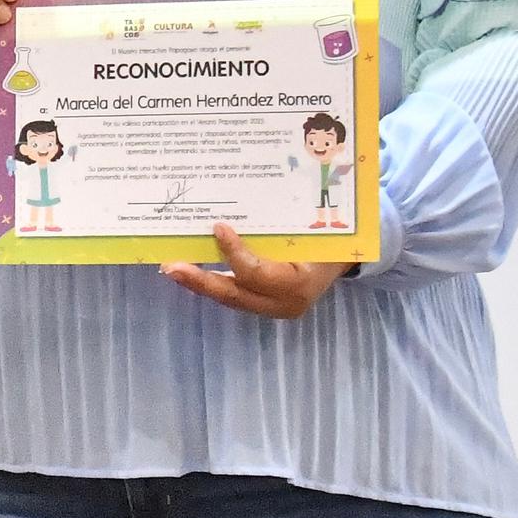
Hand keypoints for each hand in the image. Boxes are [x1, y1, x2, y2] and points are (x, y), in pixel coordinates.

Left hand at [164, 223, 345, 321]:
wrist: (345, 259)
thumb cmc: (332, 239)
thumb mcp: (313, 230)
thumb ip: (281, 227)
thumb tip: (239, 208)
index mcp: (300, 283)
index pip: (257, 273)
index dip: (234, 252)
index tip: (218, 228)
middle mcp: (286, 303)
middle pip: (235, 293)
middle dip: (201, 281)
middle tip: (172, 267)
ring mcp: (275, 309)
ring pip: (231, 298)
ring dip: (201, 284)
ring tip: (175, 269)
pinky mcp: (266, 307)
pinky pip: (236, 296)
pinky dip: (214, 283)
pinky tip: (193, 273)